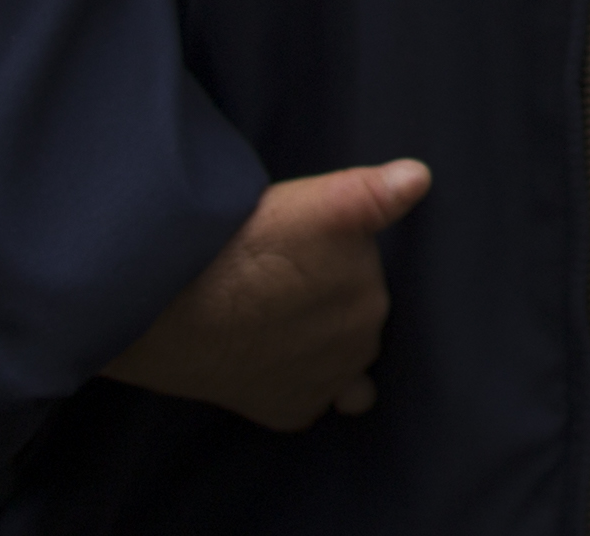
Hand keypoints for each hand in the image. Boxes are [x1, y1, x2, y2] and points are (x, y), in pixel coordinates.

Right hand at [98, 157, 433, 427]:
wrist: (170, 308)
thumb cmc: (238, 245)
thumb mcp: (314, 200)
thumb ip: (373, 194)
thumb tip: (419, 179)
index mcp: (375, 284)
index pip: (372, 274)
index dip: (343, 262)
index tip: (312, 259)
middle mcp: (363, 334)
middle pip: (360, 317)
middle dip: (332, 304)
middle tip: (283, 287)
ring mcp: (331, 378)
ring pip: (348, 365)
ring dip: (329, 352)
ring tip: (285, 329)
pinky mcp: (294, 410)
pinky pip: (315, 402)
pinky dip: (305, 390)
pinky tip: (278, 366)